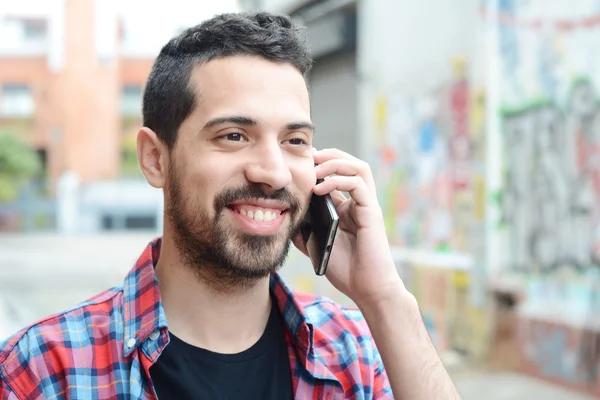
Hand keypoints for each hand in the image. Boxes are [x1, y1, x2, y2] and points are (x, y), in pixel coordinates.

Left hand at [293, 148, 403, 306]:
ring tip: (315, 167)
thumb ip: (303, 229)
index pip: (336, 174)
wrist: (366, 289)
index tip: (298, 164)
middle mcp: (357, 202)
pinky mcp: (371, 212)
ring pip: (357, 167)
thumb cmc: (345, 269)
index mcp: (345, 207)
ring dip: (335, 161)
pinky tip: (319, 188)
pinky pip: (358, 184)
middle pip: (349, 163)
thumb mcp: (315, 245)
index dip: (319, 164)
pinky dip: (338, 180)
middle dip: (328, 155)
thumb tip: (283, 216)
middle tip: (306, 157)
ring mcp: (366, 205)